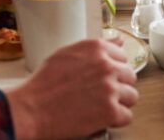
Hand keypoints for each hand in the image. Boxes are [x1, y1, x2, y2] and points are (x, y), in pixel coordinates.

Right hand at [6, 38, 137, 137]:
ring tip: (100, 106)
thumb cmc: (44, 83)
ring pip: (132, 96)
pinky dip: (116, 120)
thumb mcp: (67, 53)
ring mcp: (110, 88)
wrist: (31, 109)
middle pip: (130, 76)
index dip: (112, 69)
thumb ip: (96, 47)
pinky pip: (127, 116)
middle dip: (118, 85)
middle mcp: (106, 65)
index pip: (122, 57)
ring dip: (119, 103)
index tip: (101, 78)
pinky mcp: (110, 111)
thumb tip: (119, 42)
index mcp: (96, 48)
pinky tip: (100, 118)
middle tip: (100, 94)